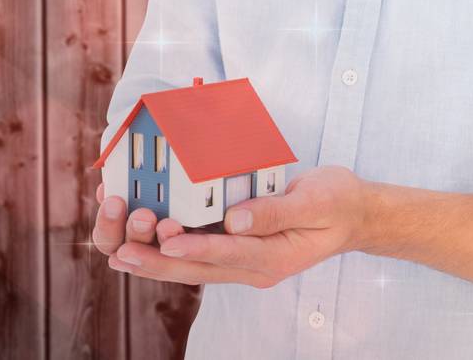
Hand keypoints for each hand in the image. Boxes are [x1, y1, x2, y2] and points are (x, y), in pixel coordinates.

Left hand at [102, 166, 369, 288]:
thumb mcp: (315, 201)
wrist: (352, 215)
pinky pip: (200, 254)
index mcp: (275, 257)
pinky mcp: (238, 249)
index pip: (230, 254)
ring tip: (120, 252)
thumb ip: (276, 211)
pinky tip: (147, 236)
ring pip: (193, 267)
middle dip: (159, 262)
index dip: (196, 247)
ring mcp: (245, 261)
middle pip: (200, 270)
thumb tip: (236, 219)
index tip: (167, 240)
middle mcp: (254, 266)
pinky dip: (171, 247)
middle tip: (123, 254)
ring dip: (157, 260)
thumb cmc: (336, 203)